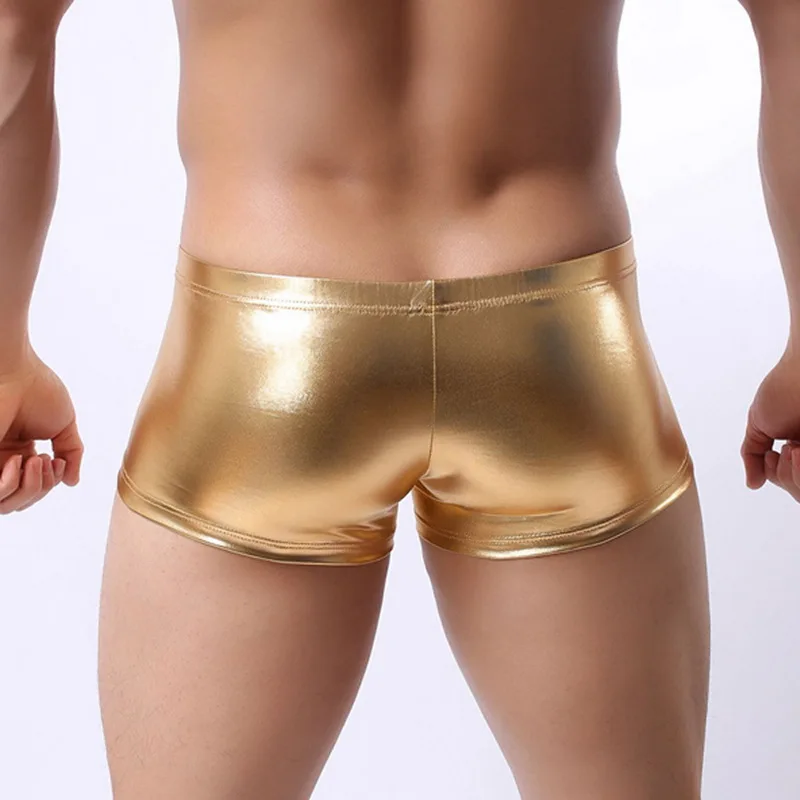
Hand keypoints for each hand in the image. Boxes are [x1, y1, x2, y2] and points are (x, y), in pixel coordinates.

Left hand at [0, 351, 82, 513]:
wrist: (15, 371)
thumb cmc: (38, 389)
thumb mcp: (64, 426)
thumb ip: (71, 453)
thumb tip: (71, 481)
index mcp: (20, 453)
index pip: (34, 488)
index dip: (49, 484)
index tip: (57, 459)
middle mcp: (1, 460)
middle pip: (19, 502)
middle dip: (40, 490)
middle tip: (48, 461)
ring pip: (4, 504)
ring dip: (29, 489)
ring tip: (37, 460)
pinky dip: (9, 485)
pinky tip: (19, 463)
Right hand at [742, 349, 799, 500]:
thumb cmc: (785, 386)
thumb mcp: (759, 423)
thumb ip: (752, 454)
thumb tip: (752, 484)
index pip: (792, 481)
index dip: (780, 477)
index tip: (774, 454)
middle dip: (789, 478)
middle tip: (789, 450)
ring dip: (796, 476)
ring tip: (796, 448)